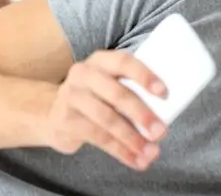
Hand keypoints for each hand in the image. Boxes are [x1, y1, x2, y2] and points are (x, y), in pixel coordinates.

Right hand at [44, 50, 167, 170]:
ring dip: (132, 138)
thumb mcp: (108, 85)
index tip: (164, 93)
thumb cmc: (96, 98)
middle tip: (161, 132)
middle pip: (117, 94)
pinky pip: (97, 137)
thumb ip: (131, 91)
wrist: (53, 114)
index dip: (145, 76)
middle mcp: (84, 74)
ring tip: (151, 152)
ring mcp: (71, 96)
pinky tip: (135, 160)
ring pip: (107, 119)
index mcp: (101, 61)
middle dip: (142, 114)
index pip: (124, 62)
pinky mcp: (66, 120)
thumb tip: (167, 114)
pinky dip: (120, 151)